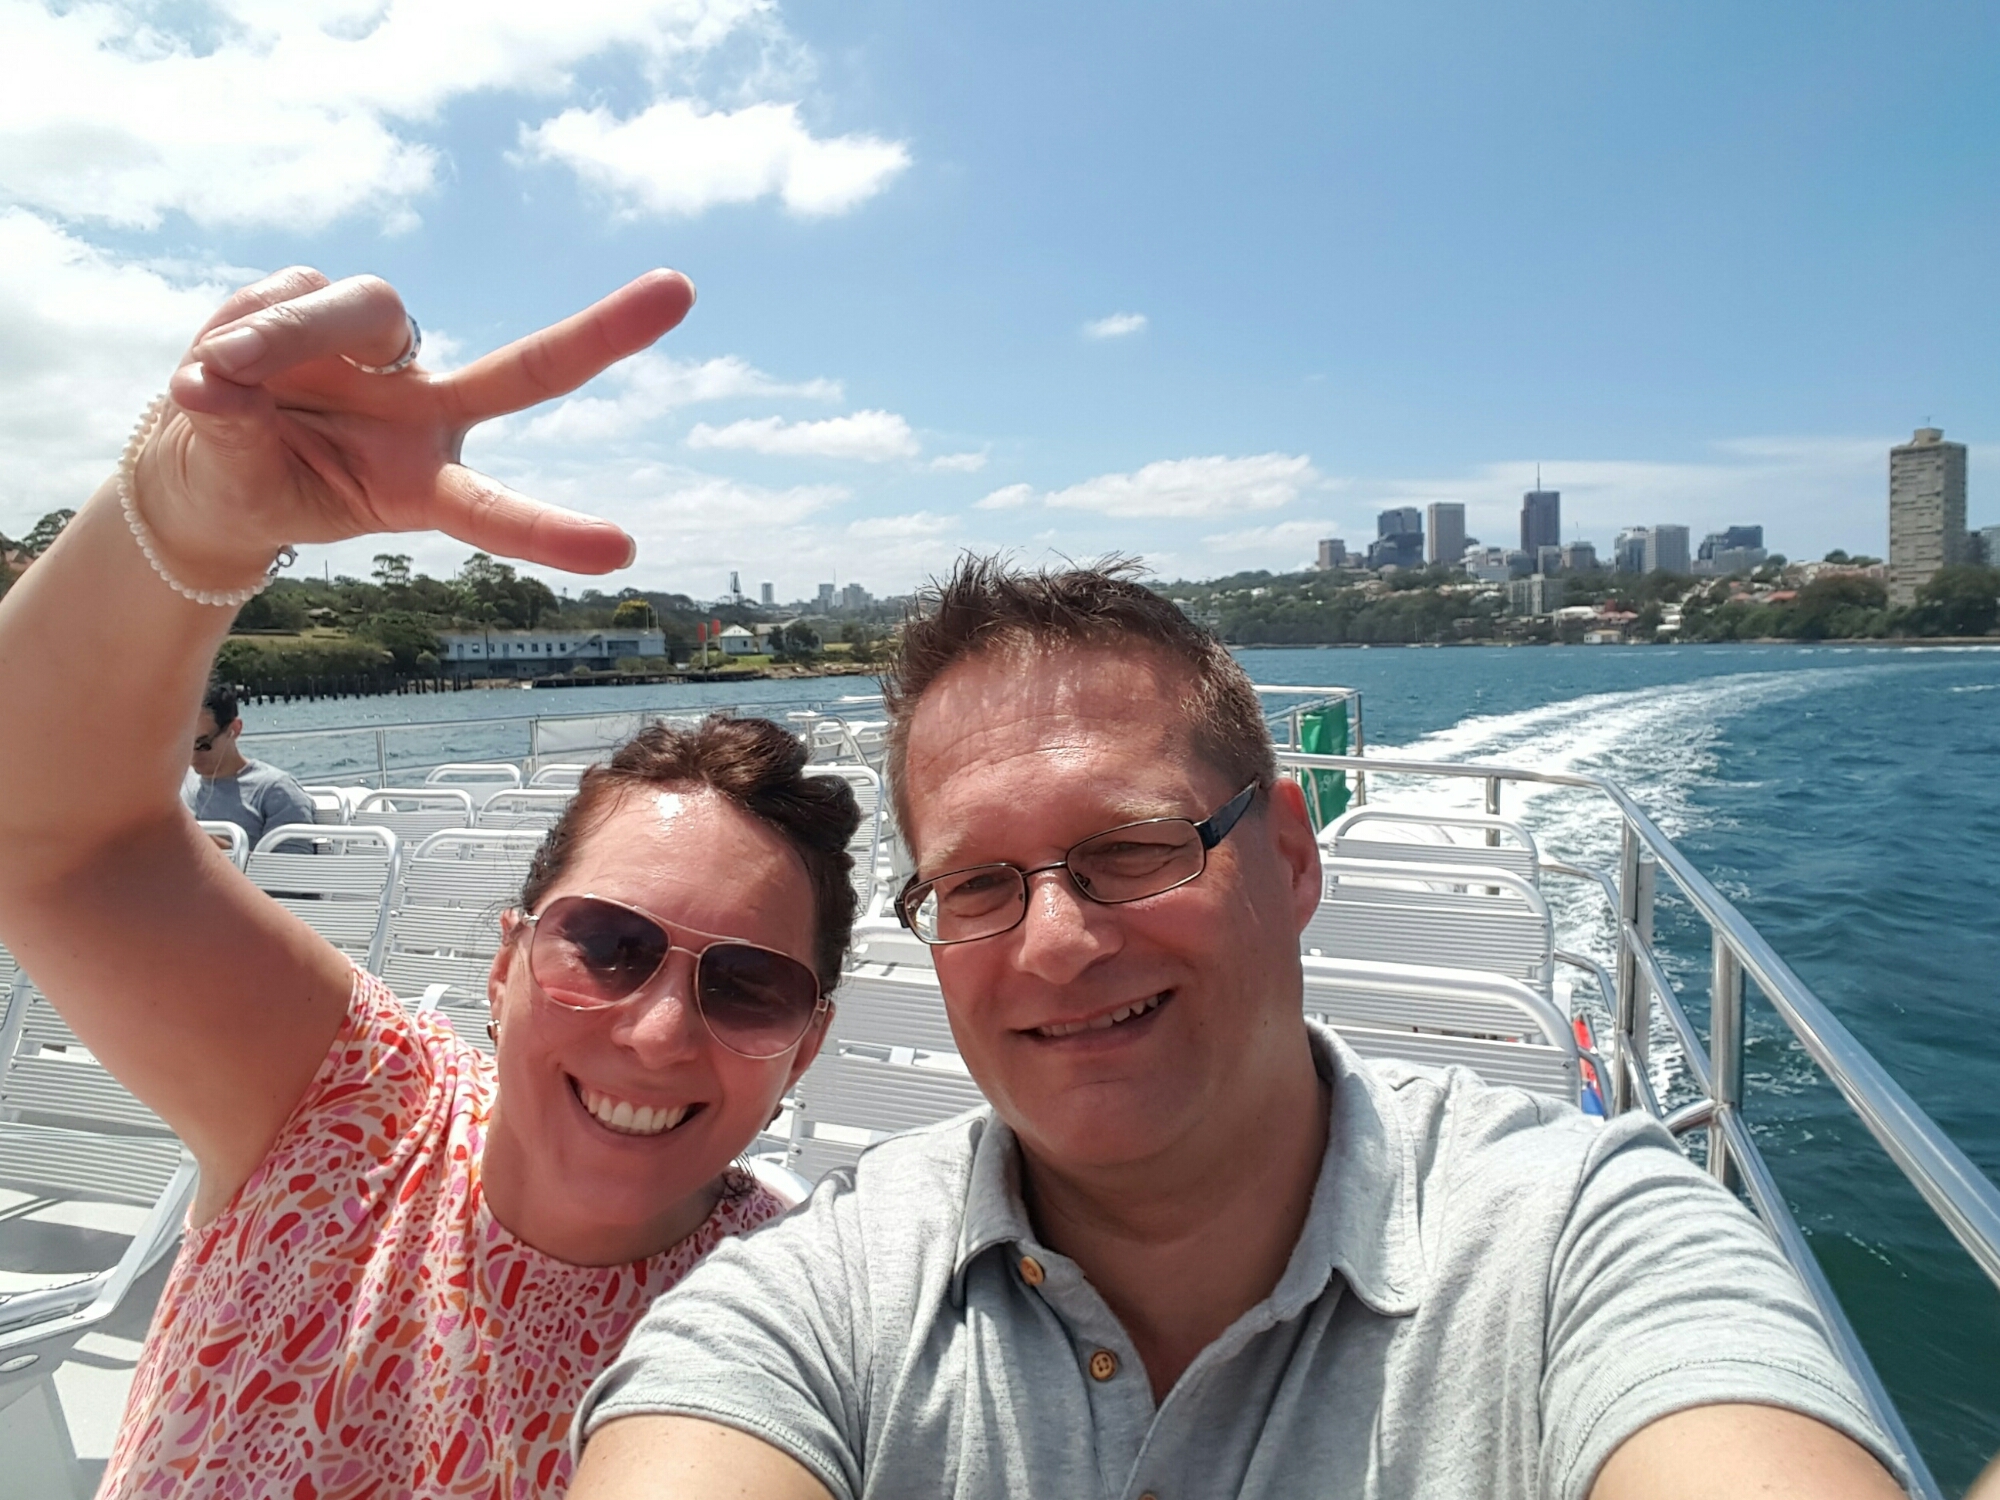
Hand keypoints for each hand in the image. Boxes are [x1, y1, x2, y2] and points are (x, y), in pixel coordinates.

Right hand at [137, 267, 694, 587]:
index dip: (551, 531)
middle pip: (521, 370)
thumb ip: (238, 442)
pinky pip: (288, 293)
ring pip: (362, 311)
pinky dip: (239, 327)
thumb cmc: (251, 481)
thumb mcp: (245, 487)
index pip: (496, 507)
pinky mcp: (324, 300)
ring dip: (283, 339)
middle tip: (679, 292)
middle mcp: (424, 407)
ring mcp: (381, 351)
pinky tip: (210, 362)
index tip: (624, 552)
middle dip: (603, 334)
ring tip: (219, 377)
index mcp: (423, 479)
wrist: (199, 453)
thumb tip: (214, 383)